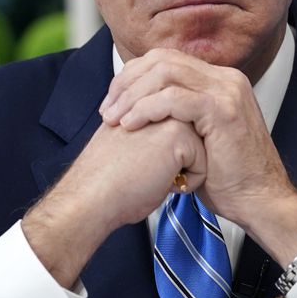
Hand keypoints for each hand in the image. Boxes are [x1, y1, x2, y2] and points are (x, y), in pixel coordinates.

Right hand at [22, 116, 205, 288]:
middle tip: (145, 169)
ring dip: (183, 170)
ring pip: (202, 150)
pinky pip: (203, 165)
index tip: (141, 164)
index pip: (182, 130)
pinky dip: (187, 183)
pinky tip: (160, 182)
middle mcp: (158, 103)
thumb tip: (176, 143)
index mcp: (145, 101)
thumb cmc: (107, 179)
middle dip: (179, 161)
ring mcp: (170, 115)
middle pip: (195, 138)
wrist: (93, 196)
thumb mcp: (131, 142)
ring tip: (152, 174)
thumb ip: (152, 129)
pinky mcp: (179, 135)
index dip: (169, 156)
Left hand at [99, 48, 296, 265]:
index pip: (167, 59)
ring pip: (165, 73)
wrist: (259, 201)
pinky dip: (146, 108)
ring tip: (114, 118)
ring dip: (132, 94)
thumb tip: (142, 112)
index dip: (133, 76)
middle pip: (162, 60)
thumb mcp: (198, 138)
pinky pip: (174, 98)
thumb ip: (178, 118)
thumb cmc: (228, 179)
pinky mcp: (222, 110)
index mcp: (219, 81)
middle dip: (127, 82)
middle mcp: (225, 78)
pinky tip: (131, 125)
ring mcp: (226, 91)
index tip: (113, 102)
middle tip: (107, 110)